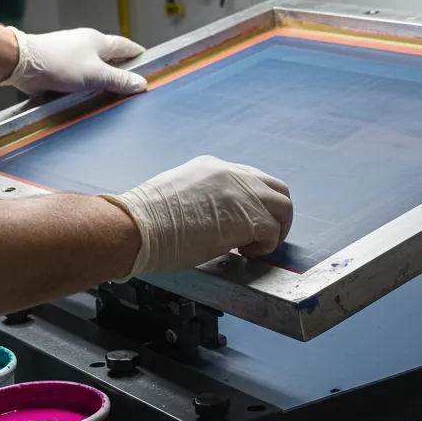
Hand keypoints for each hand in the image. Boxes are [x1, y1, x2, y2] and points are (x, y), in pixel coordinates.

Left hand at [0, 27, 147, 94]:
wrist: (24, 64)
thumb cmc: (60, 64)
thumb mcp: (96, 75)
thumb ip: (119, 80)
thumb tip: (141, 83)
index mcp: (98, 41)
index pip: (126, 46)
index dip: (138, 55)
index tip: (147, 63)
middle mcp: (86, 44)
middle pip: (111, 56)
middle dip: (121, 68)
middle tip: (131, 83)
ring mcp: (72, 53)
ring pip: (95, 65)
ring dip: (103, 77)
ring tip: (111, 92)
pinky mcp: (60, 64)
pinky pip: (80, 73)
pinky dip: (88, 82)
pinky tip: (88, 93)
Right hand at [101, 156, 292, 277]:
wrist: (138, 226)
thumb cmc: (146, 220)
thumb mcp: (177, 195)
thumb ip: (202, 200)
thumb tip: (213, 220)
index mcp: (213, 167)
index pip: (251, 179)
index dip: (253, 204)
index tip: (243, 223)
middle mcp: (233, 174)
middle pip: (276, 189)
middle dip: (273, 214)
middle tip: (258, 237)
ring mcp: (244, 194)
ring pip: (283, 207)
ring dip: (274, 230)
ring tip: (253, 247)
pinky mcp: (250, 218)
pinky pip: (274, 232)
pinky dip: (265, 246)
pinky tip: (244, 253)